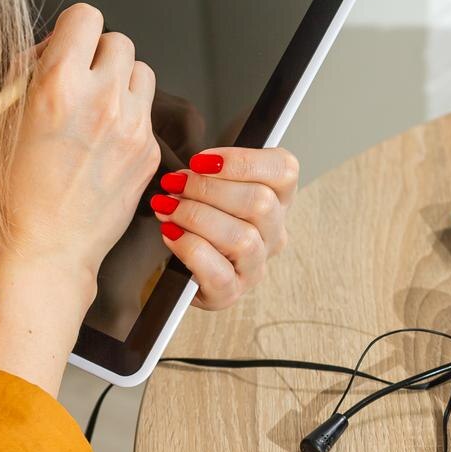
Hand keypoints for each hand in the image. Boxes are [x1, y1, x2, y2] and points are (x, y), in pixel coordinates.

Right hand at [0, 4, 161, 394]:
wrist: (46, 247)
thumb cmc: (13, 191)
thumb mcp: (1, 118)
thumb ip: (27, 74)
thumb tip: (47, 50)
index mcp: (58, 84)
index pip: (86, 16)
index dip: (73, 30)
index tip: (65, 47)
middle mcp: (102, 100)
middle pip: (119, 41)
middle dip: (98, 56)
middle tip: (80, 81)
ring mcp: (132, 127)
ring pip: (142, 73)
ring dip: (121, 82)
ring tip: (97, 109)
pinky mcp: (149, 152)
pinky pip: (146, 113)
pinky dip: (130, 119)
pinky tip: (105, 144)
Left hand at [149, 147, 299, 310]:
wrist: (177, 263)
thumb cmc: (197, 217)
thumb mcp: (211, 184)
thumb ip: (212, 165)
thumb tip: (196, 159)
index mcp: (277, 199)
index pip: (283, 170)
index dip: (242, 161)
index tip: (201, 160)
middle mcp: (274, 233)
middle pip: (260, 202)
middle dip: (208, 188)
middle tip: (175, 183)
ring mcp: (255, 266)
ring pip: (242, 238)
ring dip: (196, 217)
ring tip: (167, 208)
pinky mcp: (231, 293)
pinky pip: (219, 273)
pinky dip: (190, 249)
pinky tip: (171, 234)